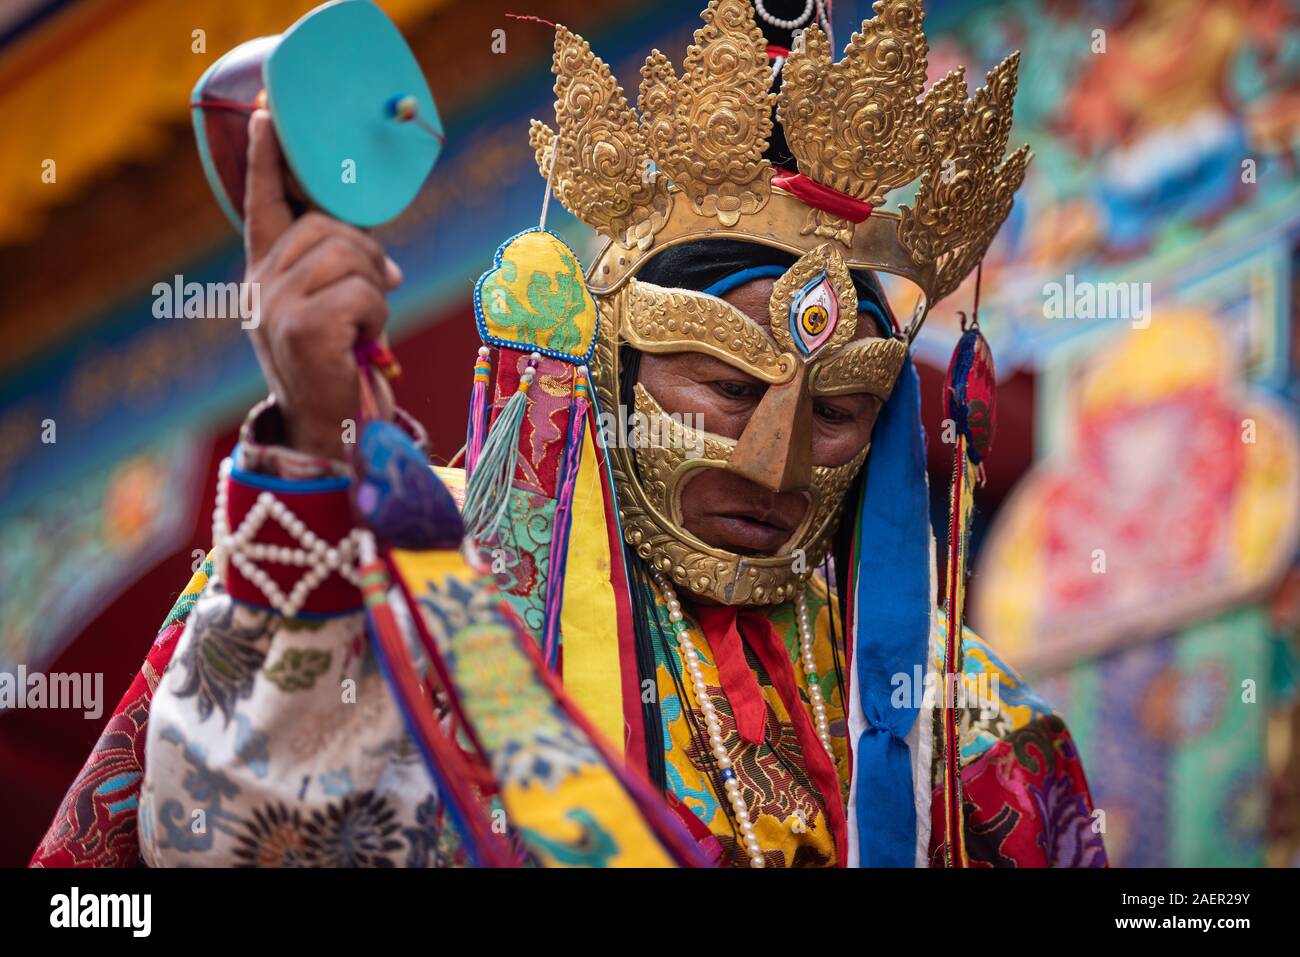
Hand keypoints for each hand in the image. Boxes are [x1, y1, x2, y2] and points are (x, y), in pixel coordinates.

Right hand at [242, 109, 401, 459]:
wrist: (327, 433)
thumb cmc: (334, 372)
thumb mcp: (328, 316)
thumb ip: (340, 276)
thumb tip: (387, 264)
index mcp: (263, 276)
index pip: (262, 206)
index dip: (266, 159)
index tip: (267, 113)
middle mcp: (260, 286)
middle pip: (326, 227)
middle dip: (366, 253)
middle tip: (378, 290)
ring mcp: (276, 306)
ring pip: (349, 256)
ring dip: (375, 288)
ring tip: (366, 325)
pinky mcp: (303, 327)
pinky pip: (365, 292)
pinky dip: (378, 317)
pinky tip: (364, 344)